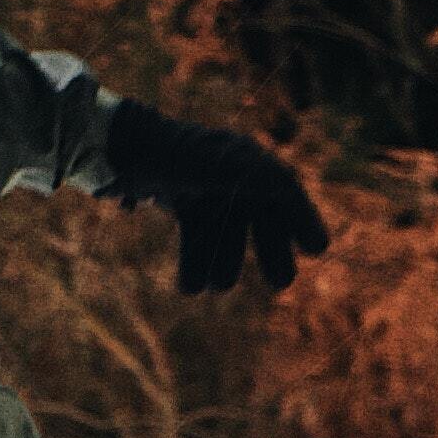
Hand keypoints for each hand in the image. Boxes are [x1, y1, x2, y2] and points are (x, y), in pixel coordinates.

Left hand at [101, 98, 329, 294]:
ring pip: (225, 234)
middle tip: (281, 284)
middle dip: (270, 250)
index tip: (317, 250)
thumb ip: (263, 178)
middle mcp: (230, 172)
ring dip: (222, 263)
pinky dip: (195, 262)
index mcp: (247, 159)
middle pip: (260, 217)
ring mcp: (205, 188)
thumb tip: (292, 189)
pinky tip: (189, 288)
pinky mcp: (180, 201)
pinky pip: (197, 236)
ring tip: (216, 288)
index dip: (303, 220)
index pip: (285, 192)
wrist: (121, 150)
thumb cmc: (176, 157)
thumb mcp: (226, 167)